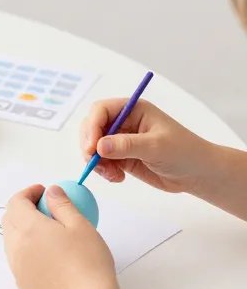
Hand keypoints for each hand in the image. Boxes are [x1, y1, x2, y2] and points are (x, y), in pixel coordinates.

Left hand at [3, 184, 116, 288]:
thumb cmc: (88, 261)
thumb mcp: (80, 226)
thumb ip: (62, 204)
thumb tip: (51, 191)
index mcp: (28, 228)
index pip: (16, 202)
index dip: (27, 193)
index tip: (42, 191)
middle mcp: (16, 247)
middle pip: (9, 220)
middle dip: (22, 208)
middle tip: (43, 208)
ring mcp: (16, 267)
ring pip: (10, 240)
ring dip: (21, 229)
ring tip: (45, 230)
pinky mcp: (22, 283)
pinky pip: (17, 259)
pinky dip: (25, 248)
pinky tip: (46, 254)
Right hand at [81, 98, 216, 193]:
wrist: (198, 174)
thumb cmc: (184, 152)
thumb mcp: (156, 147)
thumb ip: (126, 145)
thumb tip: (98, 146)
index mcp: (133, 110)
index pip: (101, 110)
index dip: (92, 127)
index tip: (91, 148)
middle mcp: (124, 122)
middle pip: (92, 128)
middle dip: (89, 146)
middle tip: (95, 164)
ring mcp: (121, 140)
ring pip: (93, 146)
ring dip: (96, 162)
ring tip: (112, 175)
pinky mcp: (120, 157)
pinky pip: (101, 161)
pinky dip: (103, 171)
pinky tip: (118, 178)